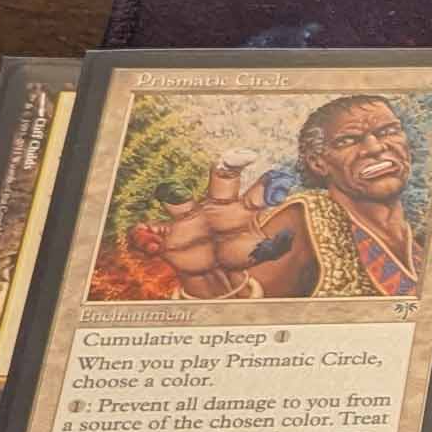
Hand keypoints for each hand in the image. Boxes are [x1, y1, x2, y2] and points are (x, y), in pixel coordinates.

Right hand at [144, 163, 282, 289]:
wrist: (213, 272)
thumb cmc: (237, 253)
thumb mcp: (256, 253)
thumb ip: (271, 247)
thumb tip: (286, 240)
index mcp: (241, 209)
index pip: (256, 194)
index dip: (266, 185)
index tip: (278, 176)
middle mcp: (215, 206)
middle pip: (221, 182)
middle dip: (226, 169)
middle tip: (233, 159)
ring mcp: (189, 219)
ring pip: (179, 201)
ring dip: (174, 196)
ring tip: (170, 191)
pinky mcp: (168, 236)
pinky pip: (152, 233)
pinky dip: (145, 236)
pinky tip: (147, 241)